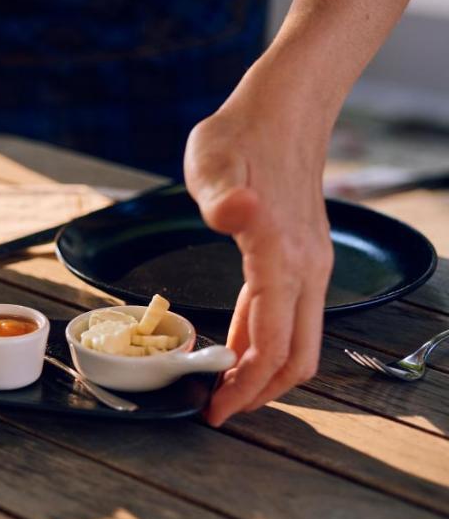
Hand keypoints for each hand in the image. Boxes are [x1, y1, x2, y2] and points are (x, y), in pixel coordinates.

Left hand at [184, 72, 333, 425]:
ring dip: (262, 372)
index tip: (213, 410)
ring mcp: (309, 265)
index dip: (244, 385)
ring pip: (297, 342)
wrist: (285, 108)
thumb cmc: (240, 134)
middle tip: (215, 410)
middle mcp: (305, 268)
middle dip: (258, 393)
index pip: (270, 343)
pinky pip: (287, 317)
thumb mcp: (210, 159)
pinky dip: (263, 342)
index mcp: (280, 254)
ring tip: (219, 388)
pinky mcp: (303, 259)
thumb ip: (218, 194)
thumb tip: (234, 214)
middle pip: (294, 358)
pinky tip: (234, 347)